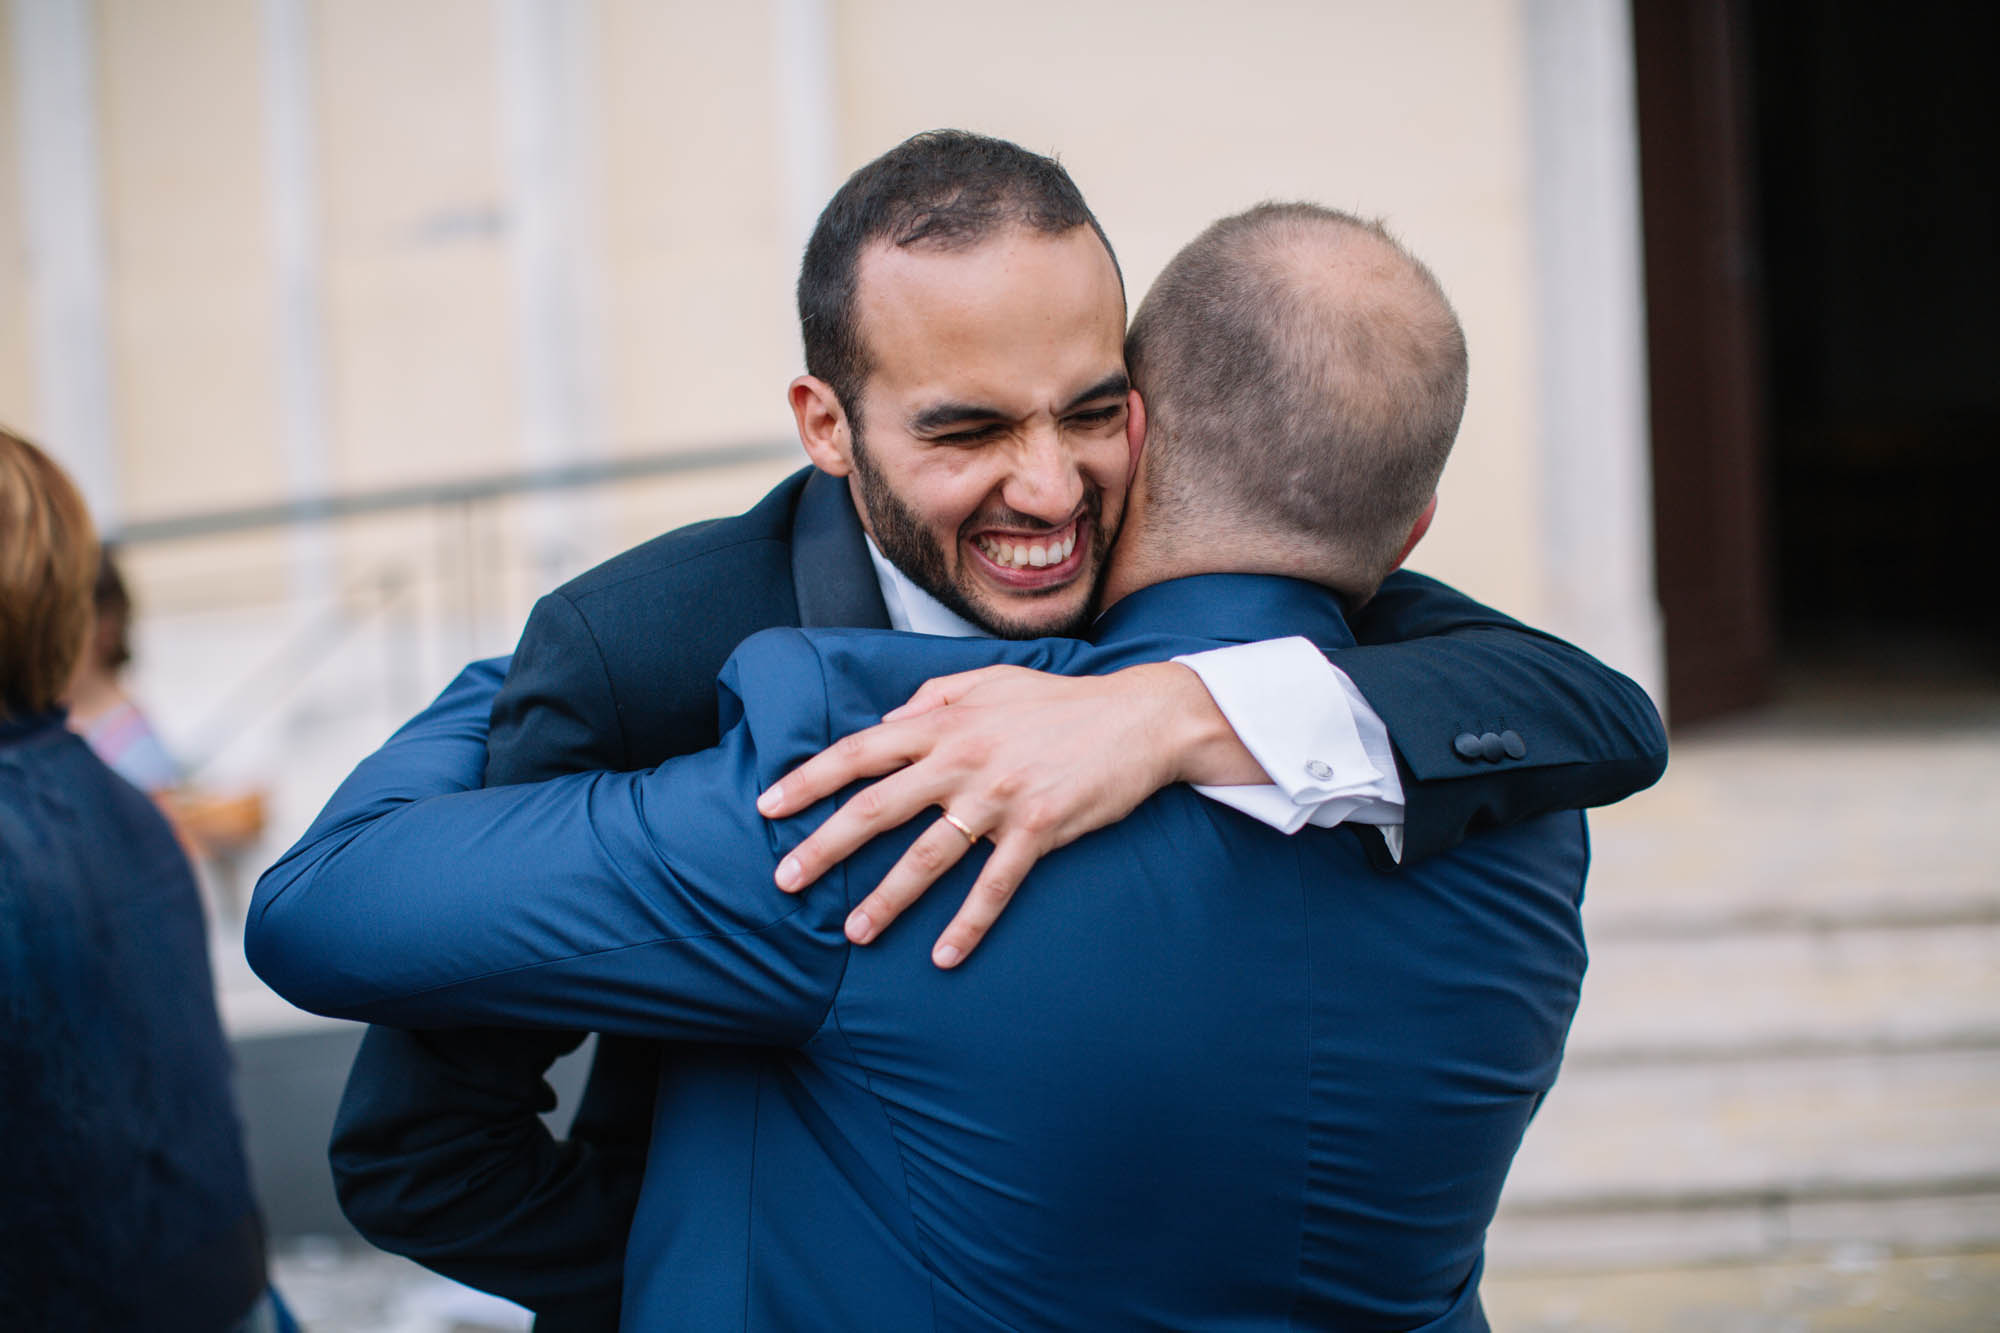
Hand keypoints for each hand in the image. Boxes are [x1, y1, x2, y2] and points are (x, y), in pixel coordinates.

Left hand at [757, 662, 1266, 966]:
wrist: (1142, 718)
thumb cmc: (1062, 703)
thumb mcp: (991, 682)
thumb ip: (934, 698)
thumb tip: (888, 721)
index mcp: (946, 722)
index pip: (860, 751)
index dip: (809, 779)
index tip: (768, 806)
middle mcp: (965, 758)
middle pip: (877, 806)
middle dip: (824, 845)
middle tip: (784, 879)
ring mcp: (1002, 796)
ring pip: (928, 855)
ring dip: (886, 898)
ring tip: (852, 932)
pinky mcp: (1040, 829)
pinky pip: (995, 886)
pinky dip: (968, 924)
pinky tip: (943, 957)